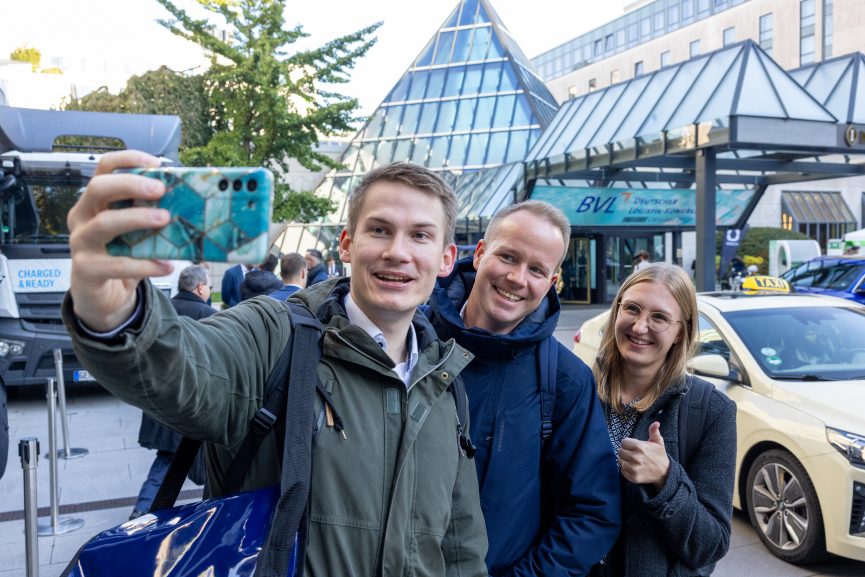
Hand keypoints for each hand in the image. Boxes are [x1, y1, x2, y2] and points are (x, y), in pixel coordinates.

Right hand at [67, 151, 172, 331]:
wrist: (102, 295)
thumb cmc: (121, 255)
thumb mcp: (135, 232)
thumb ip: (151, 215)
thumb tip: (189, 204)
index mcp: (95, 201)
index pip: (104, 168)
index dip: (128, 160)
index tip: (156, 163)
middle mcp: (82, 216)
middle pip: (98, 188)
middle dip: (131, 185)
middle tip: (160, 189)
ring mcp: (81, 242)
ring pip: (104, 223)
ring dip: (137, 218)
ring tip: (165, 219)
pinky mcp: (86, 269)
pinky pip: (116, 264)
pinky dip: (144, 265)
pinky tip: (166, 266)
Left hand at [618, 421, 669, 492]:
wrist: (665, 473)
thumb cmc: (659, 456)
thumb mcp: (658, 442)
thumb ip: (654, 432)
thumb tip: (656, 423)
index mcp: (640, 447)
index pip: (623, 442)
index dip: (628, 444)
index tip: (633, 446)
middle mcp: (636, 457)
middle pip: (620, 451)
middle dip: (625, 451)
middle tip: (633, 453)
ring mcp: (634, 468)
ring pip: (619, 461)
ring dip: (624, 460)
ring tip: (632, 460)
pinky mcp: (633, 477)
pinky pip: (622, 471)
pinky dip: (625, 469)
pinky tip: (632, 467)